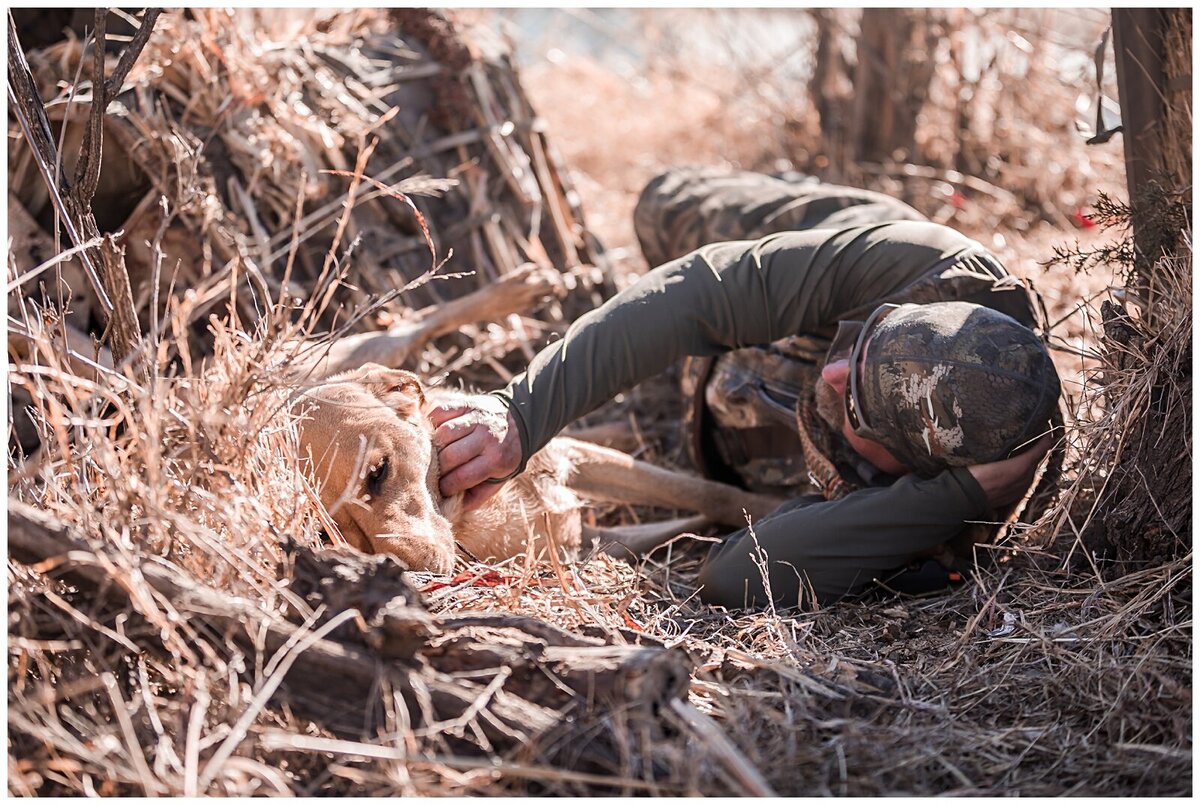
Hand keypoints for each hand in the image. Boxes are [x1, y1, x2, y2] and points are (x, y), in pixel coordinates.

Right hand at [430, 394, 522, 511]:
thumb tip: (452, 507)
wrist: (518, 423)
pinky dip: (430, 423)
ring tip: (430, 455)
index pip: (461, 477)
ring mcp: (476, 418)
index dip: (445, 487)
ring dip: (432, 446)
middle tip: (431, 474)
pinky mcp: (466, 404)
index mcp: (497, 460)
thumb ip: (477, 495)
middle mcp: (487, 437)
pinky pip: (439, 412)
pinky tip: (431, 434)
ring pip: (442, 434)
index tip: (439, 490)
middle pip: (449, 455)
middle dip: (437, 469)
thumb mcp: (499, 479)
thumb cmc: (502, 457)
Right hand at [967, 435, 1051, 508]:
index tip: (1046, 428)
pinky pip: (1023, 481)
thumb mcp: (989, 453)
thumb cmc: (977, 474)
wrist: (968, 496)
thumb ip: (1005, 445)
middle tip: (1031, 437)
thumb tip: (1008, 433)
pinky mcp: (1014, 496)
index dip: (1045, 437)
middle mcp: (1027, 477)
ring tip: (1021, 452)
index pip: (1042, 448)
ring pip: (1030, 470)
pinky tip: (1012, 469)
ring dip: (1029, 461)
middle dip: (1036, 448)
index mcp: (1024, 465)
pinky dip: (1021, 473)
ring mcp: (1021, 488)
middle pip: (1037, 459)